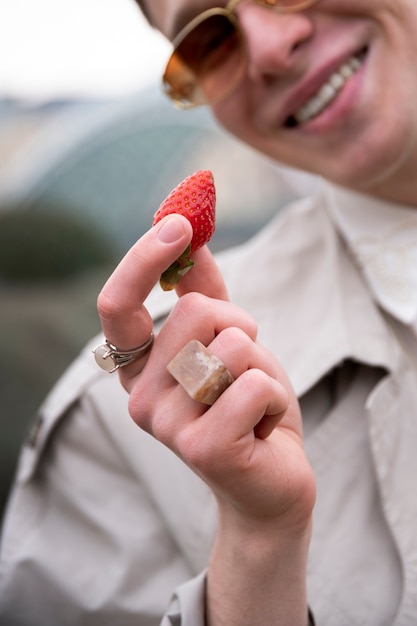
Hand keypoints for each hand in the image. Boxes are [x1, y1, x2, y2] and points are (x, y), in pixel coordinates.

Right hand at [97, 213, 314, 527]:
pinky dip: (276, 398)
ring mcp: (166, 426)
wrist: (272, 482)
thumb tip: (194, 236)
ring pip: (232, 346)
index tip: (180, 224)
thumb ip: (204, 292)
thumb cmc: (247, 408)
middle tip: (245, 366)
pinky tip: (265, 427)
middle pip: (195, 314)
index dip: (143, 259)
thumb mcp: (227, 342)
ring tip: (254, 401)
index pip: (115, 305)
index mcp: (139, 369)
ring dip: (262, 366)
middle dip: (241, 326)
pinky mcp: (203, 448)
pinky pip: (255, 384)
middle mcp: (139, 398)